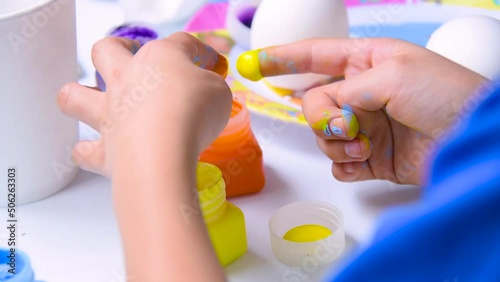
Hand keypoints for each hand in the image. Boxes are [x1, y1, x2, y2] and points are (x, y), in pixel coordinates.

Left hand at [57, 32, 231, 176]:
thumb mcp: (219, 92)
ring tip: (94, 103)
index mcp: (159, 58)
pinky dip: (88, 151)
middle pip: (107, 50)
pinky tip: (98, 151)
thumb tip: (205, 89)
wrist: (163, 153)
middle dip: (117, 50)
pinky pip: (85, 150)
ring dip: (81, 96)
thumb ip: (210, 86)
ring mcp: (109, 113)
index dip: (200, 51)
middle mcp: (126, 80)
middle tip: (132, 60)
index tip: (213, 65)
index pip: (181, 43)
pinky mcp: (103, 149)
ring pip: (74, 94)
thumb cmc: (194, 115)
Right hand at [237, 38, 485, 184]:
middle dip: (321, 117)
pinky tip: (364, 163)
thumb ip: (347, 89)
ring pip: (322, 136)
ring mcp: (365, 127)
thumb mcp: (393, 75)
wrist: (473, 142)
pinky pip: (338, 164)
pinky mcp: (370, 158)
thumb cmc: (447, 96)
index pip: (316, 55)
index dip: (283, 58)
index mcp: (368, 62)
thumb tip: (329, 110)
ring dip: (337, 144)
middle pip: (313, 103)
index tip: (255, 63)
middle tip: (345, 125)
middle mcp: (362, 93)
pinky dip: (345, 166)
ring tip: (365, 146)